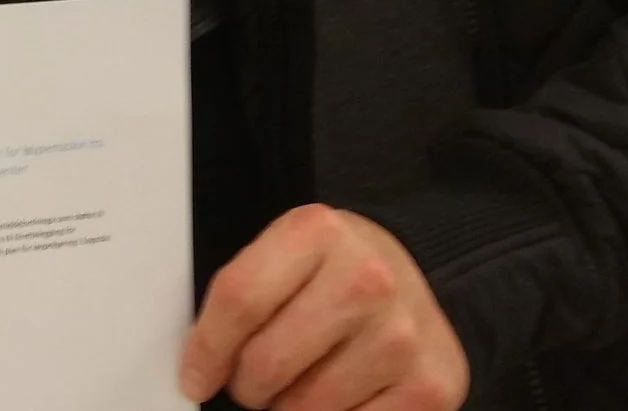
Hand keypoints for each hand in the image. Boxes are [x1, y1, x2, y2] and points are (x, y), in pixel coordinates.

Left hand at [179, 205, 466, 409]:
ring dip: (287, 408)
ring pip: (305, 408)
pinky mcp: (431, 387)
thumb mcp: (284, 254)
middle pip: (267, 362)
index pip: (239, 300)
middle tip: (254, 381)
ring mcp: (401, 337)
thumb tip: (200, 370)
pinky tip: (339, 397)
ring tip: (298, 384)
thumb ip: (243, 297)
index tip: (196, 377)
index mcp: (316, 232)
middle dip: (247, 385)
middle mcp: (367, 280)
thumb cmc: (330, 272)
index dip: (206, 350)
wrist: (407, 276)